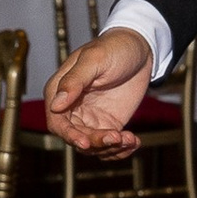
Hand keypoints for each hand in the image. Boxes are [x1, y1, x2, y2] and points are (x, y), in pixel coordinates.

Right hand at [43, 26, 152, 156]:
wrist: (140, 49)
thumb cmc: (113, 47)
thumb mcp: (94, 59)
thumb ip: (75, 80)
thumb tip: (56, 104)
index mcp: (60, 91)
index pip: (57, 121)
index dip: (69, 134)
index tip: (85, 142)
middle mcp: (72, 108)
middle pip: (76, 137)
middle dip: (96, 142)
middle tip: (116, 138)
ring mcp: (90, 118)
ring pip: (93, 145)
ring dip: (110, 148)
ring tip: (130, 139)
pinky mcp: (108, 124)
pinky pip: (109, 145)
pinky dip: (121, 150)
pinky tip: (134, 142)